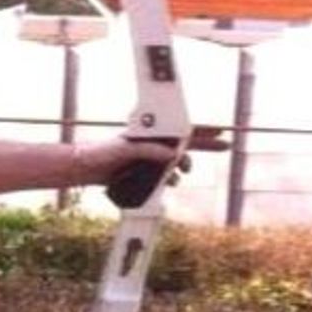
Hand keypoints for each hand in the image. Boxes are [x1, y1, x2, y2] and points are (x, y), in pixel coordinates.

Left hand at [75, 126, 227, 185]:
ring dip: (184, 166)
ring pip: (175, 161)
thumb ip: (149, 151)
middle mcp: (151, 142)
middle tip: (226, 145)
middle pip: (184, 142)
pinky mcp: (143, 171)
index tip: (219, 129)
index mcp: (149, 132)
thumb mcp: (126, 149)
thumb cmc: (101, 153)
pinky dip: (171, 179)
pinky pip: (164, 175)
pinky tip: (171, 182)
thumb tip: (173, 155)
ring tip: (184, 171)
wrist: (85, 168)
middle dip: (205, 144)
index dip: (201, 129)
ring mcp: (148, 157)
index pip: (179, 128)